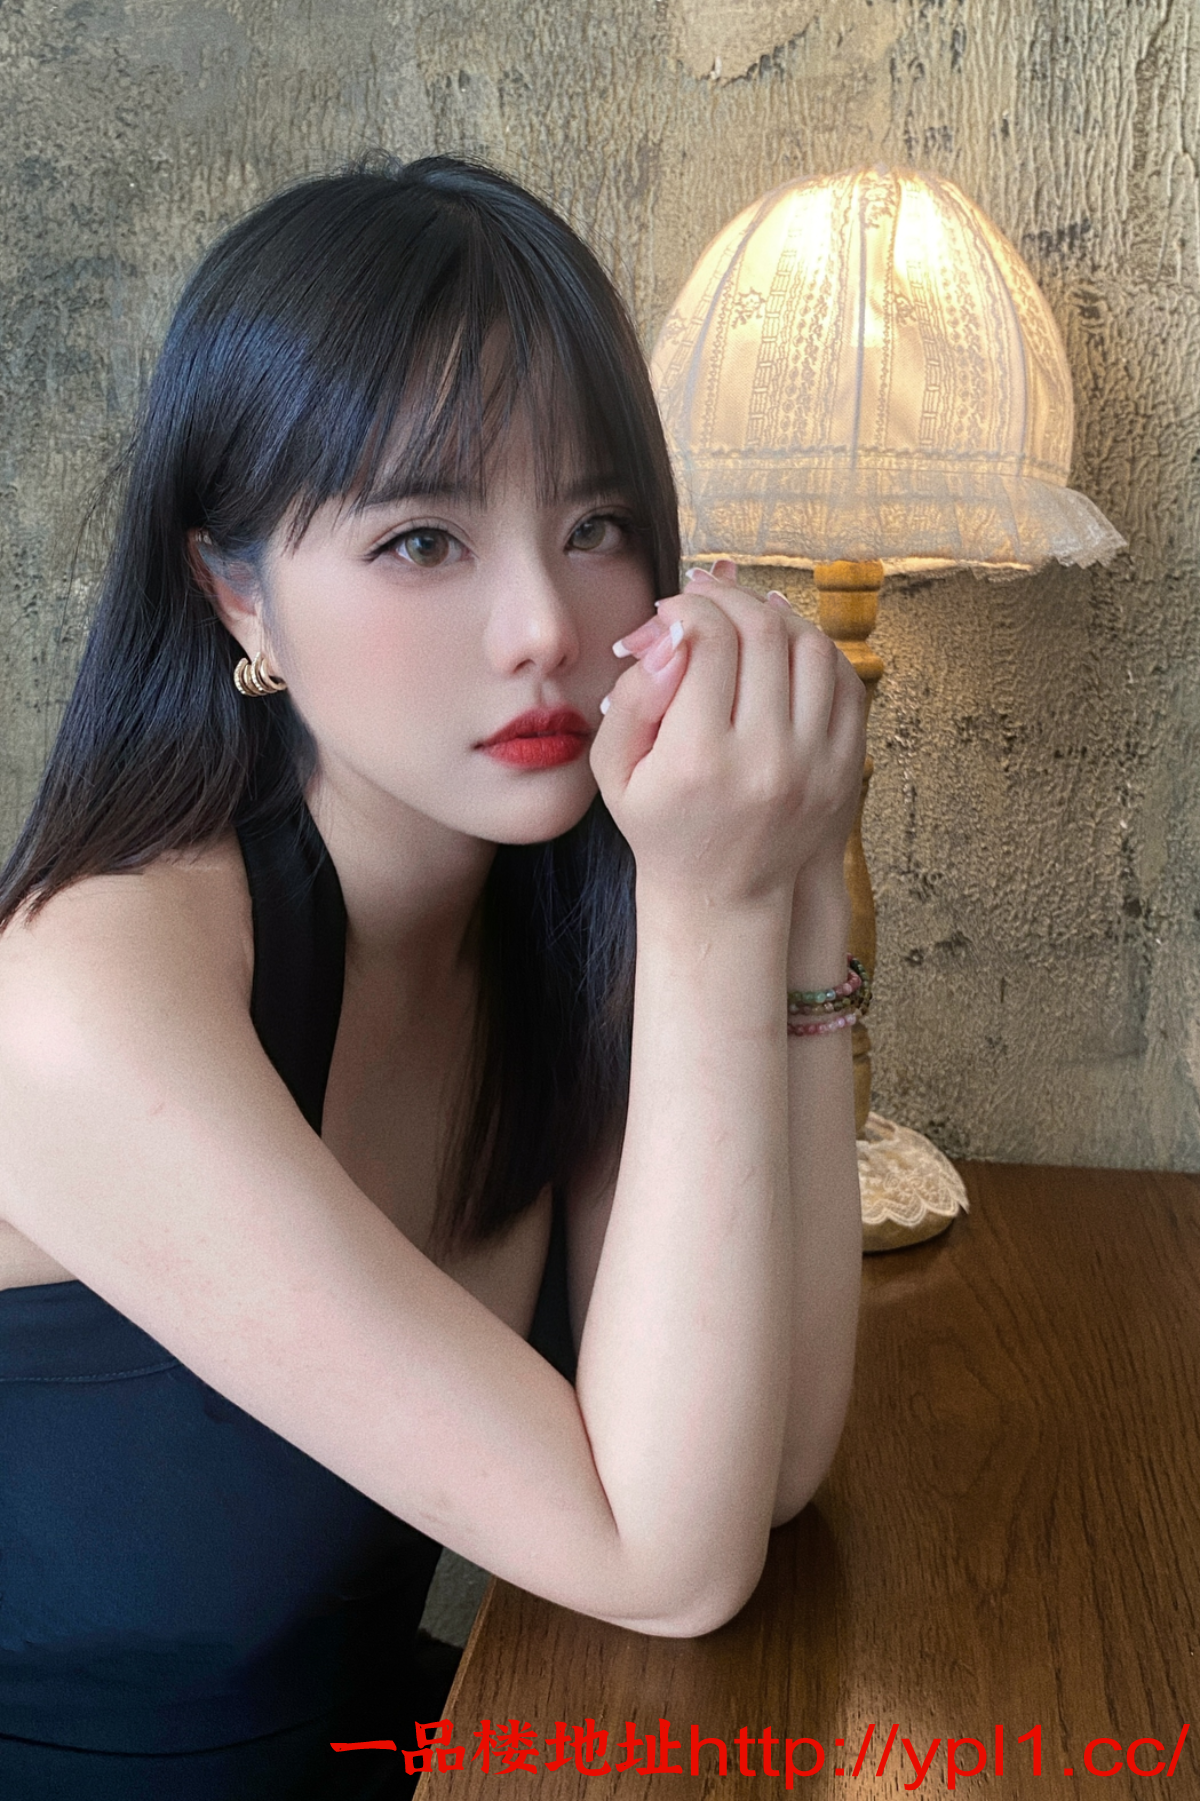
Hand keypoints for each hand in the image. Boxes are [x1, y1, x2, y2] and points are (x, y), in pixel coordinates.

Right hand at [590, 560, 865, 913]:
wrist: (721, 896)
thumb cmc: (660, 826)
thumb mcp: (615, 769)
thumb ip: (633, 696)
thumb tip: (670, 634)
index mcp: (699, 759)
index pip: (710, 641)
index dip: (691, 607)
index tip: (675, 609)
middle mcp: (764, 759)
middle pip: (764, 633)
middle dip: (732, 599)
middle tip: (709, 598)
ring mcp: (814, 765)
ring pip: (812, 648)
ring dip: (778, 617)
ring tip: (747, 617)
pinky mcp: (844, 770)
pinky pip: (845, 683)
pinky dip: (817, 651)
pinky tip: (787, 647)